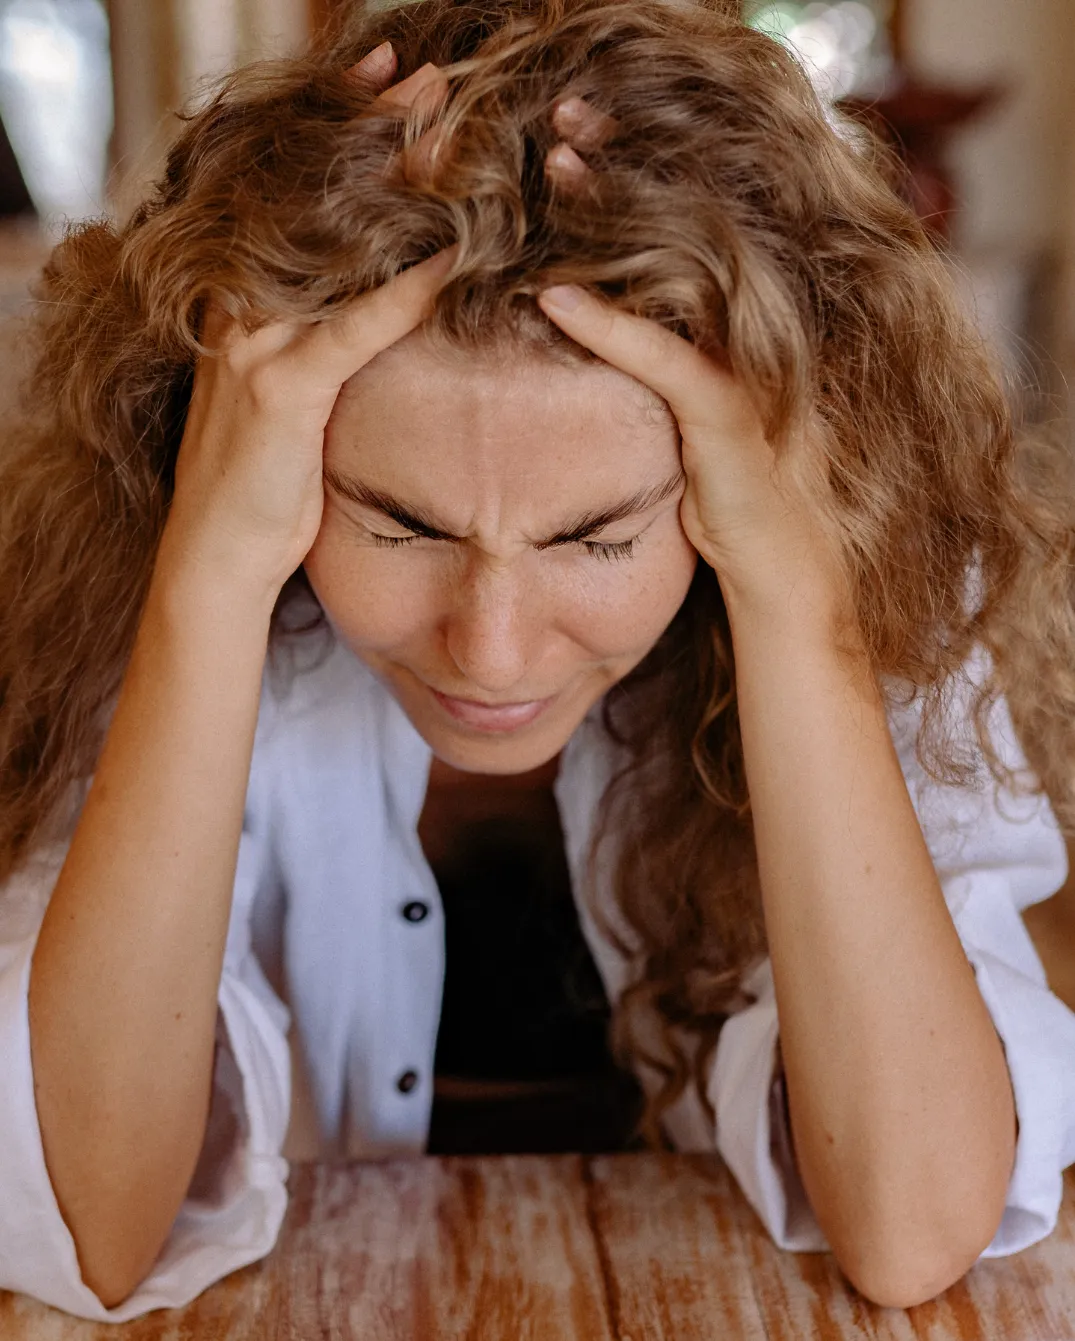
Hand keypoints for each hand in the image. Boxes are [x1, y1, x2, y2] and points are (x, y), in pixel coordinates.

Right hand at [164, 46, 455, 597]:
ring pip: (333, 244)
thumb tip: (390, 296)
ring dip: (398, 186)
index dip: (337, 128)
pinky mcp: (281, 390)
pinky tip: (456, 257)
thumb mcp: (291, 389)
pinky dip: (409, 292)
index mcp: (239, 294)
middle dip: (373, 129)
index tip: (388, 77)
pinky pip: (357, 328)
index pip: (289, 188)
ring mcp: (254, 342)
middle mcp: (238, 302)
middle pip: (310, 192)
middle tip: (433, 78)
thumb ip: (326, 336)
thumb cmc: (264, 476)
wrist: (217, 552)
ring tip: (452, 131)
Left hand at [538, 106, 846, 621]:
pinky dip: (608, 329)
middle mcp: (751, 337)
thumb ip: (658, 375)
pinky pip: (666, 361)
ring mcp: (749, 373)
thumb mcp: (684, 425)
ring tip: (551, 176)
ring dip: (609, 227)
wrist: (784, 577)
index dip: (631, 186)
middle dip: (622, 179)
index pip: (684, 236)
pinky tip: (553, 300)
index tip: (576, 148)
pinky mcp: (734, 418)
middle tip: (558, 133)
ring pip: (676, 279)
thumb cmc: (728, 507)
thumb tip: (597, 333)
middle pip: (683, 234)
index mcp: (738, 330)